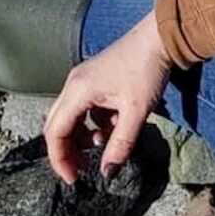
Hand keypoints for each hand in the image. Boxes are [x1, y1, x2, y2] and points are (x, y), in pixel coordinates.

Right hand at [44, 10, 171, 183]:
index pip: (55, 132)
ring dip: (81, 136)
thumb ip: (120, 144)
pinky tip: (112, 127)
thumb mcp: (136, 111)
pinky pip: (84, 107)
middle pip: (56, 125)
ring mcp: (83, 79)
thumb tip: (107, 173)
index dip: (60, 159)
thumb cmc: (147, 70)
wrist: (159, 37)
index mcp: (78, 90)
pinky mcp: (94, 78)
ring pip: (70, 116)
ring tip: (102, 146)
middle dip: (67, 150)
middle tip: (82, 169)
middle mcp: (74, 84)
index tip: (74, 179)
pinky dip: (92, 122)